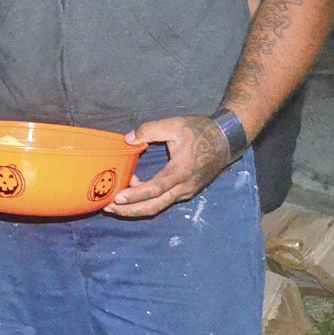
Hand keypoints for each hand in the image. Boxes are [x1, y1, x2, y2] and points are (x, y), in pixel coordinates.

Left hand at [105, 115, 231, 217]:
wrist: (226, 140)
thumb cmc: (201, 131)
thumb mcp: (175, 124)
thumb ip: (150, 130)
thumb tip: (128, 139)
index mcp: (181, 171)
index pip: (155, 189)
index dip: (135, 195)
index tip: (117, 197)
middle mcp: (184, 187)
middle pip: (154, 206)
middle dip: (129, 210)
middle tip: (107, 207)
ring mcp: (185, 192)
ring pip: (158, 206)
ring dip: (135, 207)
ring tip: (113, 203)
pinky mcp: (185, 191)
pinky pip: (163, 200)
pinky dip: (146, 200)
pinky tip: (132, 191)